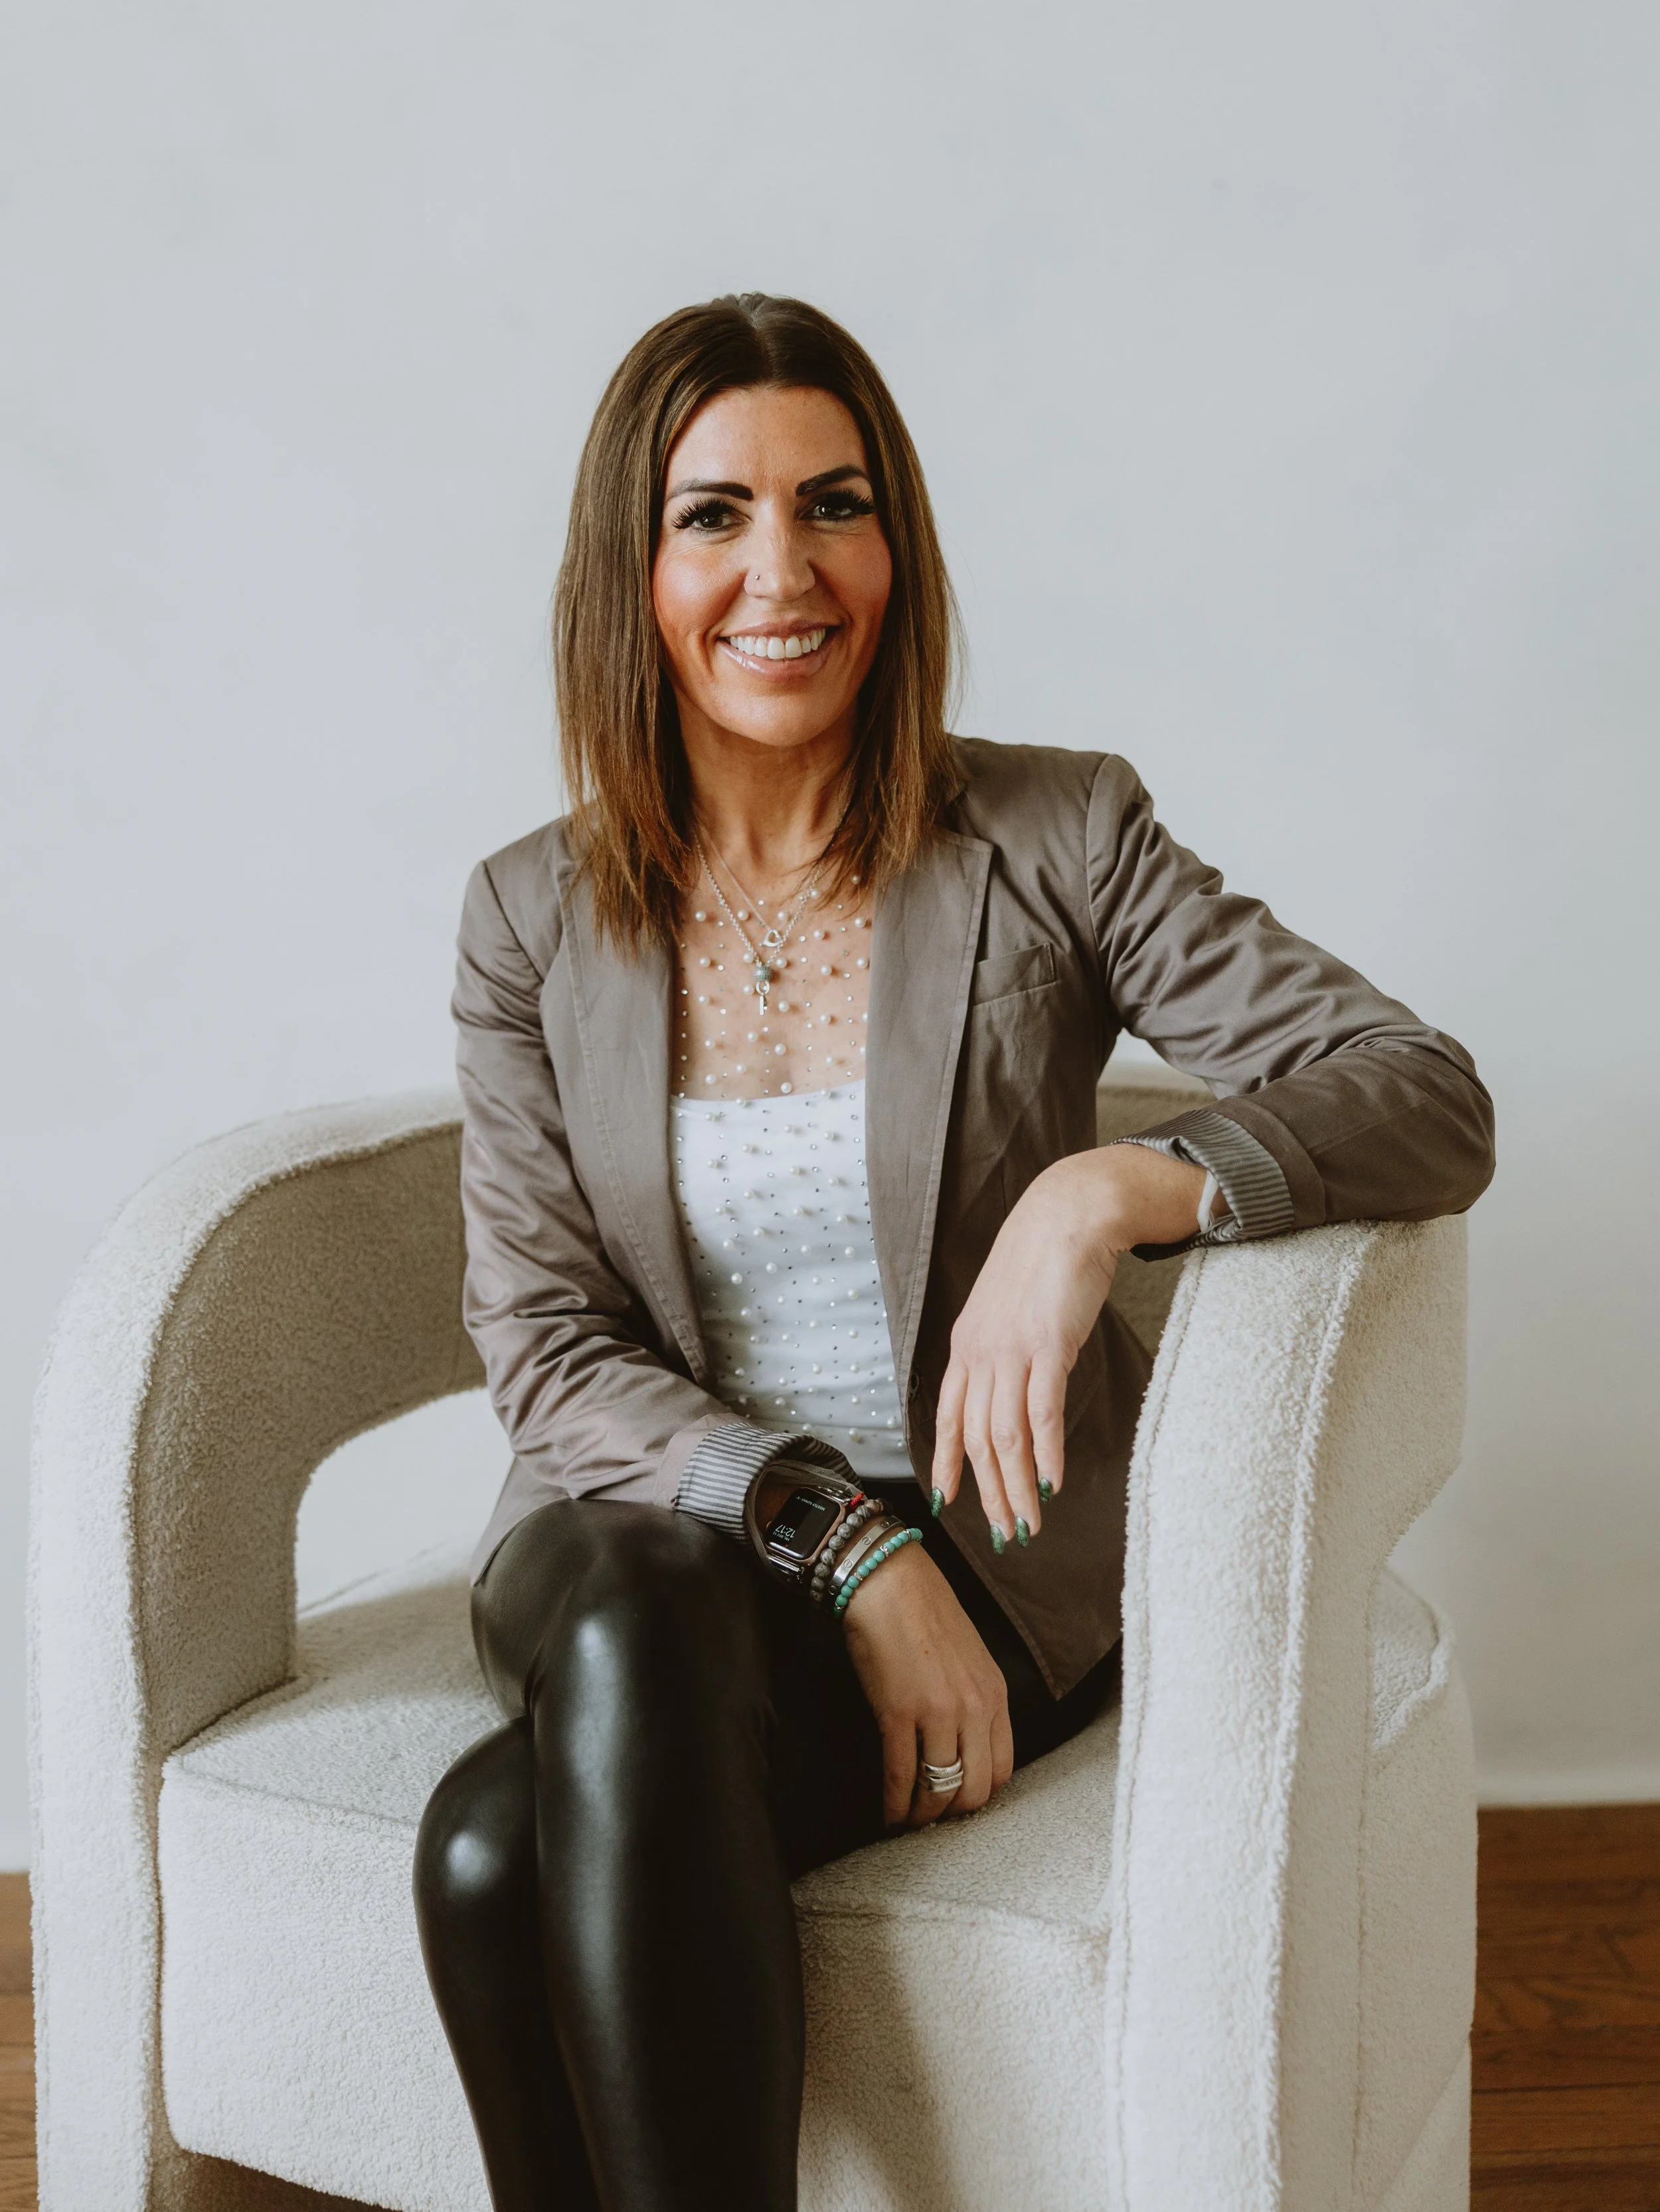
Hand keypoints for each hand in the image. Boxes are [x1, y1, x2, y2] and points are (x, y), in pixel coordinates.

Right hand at [839, 1538, 1012, 1826]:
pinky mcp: (898, 1713)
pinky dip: (894, 1803)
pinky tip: (888, 1812)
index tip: (959, 1802)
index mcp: (995, 1695)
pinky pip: (901, 1776)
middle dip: (952, 1814)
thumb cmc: (925, 1614)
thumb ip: (974, 1701)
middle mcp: (973, 1708)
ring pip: (939, 1790)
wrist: (888, 1581)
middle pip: (975, 1790)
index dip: (980, 1796)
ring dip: (921, 1815)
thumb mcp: (969, 1659)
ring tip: (907, 1821)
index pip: (1003, 1770)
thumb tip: (962, 1746)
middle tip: (932, 1818)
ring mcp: (937, 1713)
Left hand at [930, 1144, 1206, 1546]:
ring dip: (1018, 1487)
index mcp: (966, 1344)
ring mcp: (1012, 1350)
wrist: (1071, 1213)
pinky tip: (1053, 1481)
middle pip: (976, 1438)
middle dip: (989, 1492)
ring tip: (1030, 1523)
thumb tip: (1016, 1389)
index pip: (947, 1415)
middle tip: (1005, 1533)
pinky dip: (1047, 1452)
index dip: (947, 1462)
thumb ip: (1005, 1349)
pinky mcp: (1049, 1346)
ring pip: (1005, 1436)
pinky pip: (1042, 1412)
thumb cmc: (1046, 1260)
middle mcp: (981, 1351)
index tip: (948, 1500)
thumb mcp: (1010, 1309)